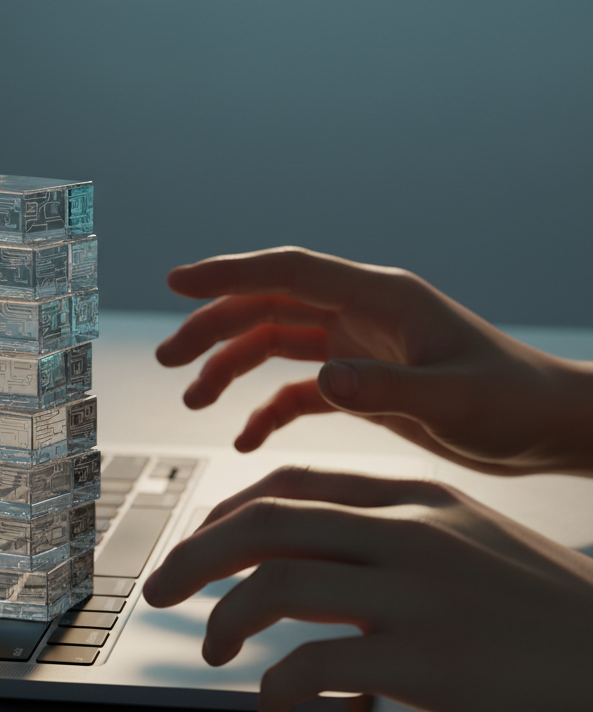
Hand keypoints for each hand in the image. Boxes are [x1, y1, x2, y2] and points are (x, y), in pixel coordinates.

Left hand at [142, 467, 592, 711]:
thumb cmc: (540, 605)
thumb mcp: (463, 541)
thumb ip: (381, 538)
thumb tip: (295, 564)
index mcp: (412, 498)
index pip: (288, 488)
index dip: (223, 517)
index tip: (195, 549)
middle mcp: (407, 531)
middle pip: (263, 524)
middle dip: (193, 558)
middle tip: (158, 593)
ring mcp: (418, 592)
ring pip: (276, 584)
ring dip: (224, 620)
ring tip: (214, 653)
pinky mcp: (428, 659)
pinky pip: (318, 663)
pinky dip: (277, 683)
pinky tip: (271, 700)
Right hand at [156, 247, 592, 475]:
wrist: (545, 427)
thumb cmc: (512, 405)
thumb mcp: (452, 399)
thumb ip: (386, 388)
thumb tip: (321, 379)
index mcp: (380, 299)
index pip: (289, 272)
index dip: (228, 273)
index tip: (174, 283)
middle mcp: (361, 314)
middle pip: (268, 306)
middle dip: (212, 328)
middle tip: (167, 359)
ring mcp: (358, 347)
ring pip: (274, 344)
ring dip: (229, 368)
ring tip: (192, 400)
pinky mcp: (361, 383)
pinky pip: (297, 389)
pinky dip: (266, 411)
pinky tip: (247, 439)